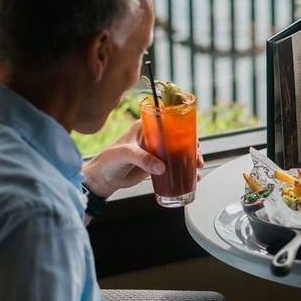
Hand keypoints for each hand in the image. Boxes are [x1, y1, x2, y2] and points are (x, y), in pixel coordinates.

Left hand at [82, 120, 204, 197]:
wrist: (103, 179)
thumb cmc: (108, 161)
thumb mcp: (125, 155)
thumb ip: (142, 159)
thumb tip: (161, 167)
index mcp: (145, 126)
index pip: (169, 121)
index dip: (184, 127)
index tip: (193, 138)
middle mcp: (153, 136)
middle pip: (179, 137)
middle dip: (192, 146)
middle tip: (197, 158)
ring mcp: (156, 150)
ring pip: (179, 151)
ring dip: (191, 159)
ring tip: (197, 168)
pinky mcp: (156, 164)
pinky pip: (174, 164)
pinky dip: (184, 170)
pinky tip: (192, 177)